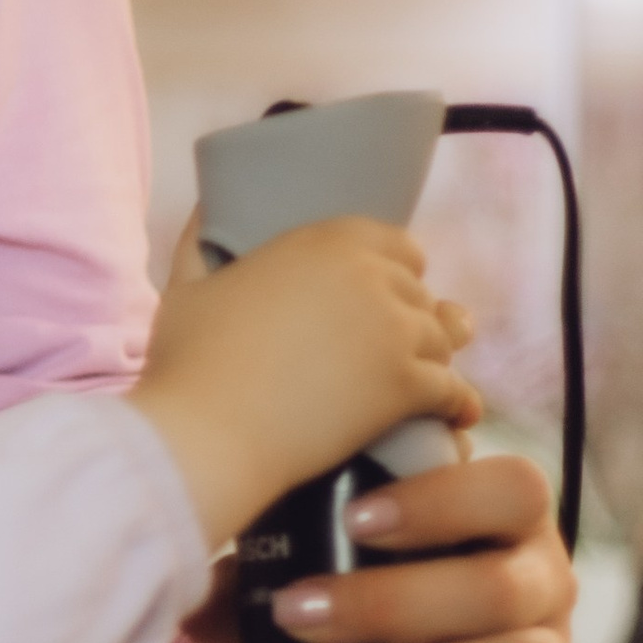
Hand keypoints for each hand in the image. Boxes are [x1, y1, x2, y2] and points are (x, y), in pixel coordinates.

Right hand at [131, 218, 479, 547]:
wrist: (207, 435)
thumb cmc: (190, 364)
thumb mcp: (185, 287)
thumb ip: (199, 241)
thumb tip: (207, 208)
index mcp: (325, 242)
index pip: (397, 244)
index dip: (396, 271)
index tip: (384, 295)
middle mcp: (371, 277)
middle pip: (421, 293)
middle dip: (413, 318)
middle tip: (397, 349)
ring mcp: (394, 332)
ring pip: (443, 340)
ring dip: (436, 360)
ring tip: (426, 382)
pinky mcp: (407, 386)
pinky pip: (454, 391)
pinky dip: (458, 405)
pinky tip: (457, 415)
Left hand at [264, 446, 575, 642]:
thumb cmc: (359, 576)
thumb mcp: (324, 550)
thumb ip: (275, 549)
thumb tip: (198, 600)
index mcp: (503, 518)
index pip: (513, 489)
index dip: (444, 502)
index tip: (355, 520)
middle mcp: (539, 585)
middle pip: (500, 589)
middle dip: (391, 604)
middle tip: (298, 617)